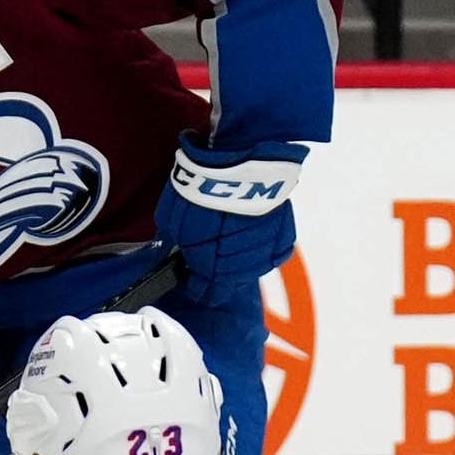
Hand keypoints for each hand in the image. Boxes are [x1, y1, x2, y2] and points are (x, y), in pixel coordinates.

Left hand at [155, 136, 300, 306]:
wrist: (240, 161)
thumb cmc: (201, 191)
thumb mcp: (170, 219)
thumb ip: (173, 241)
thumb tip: (171, 249)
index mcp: (211, 272)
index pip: (204, 293)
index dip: (195, 284)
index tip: (190, 273)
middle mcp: (241, 270)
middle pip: (228, 281)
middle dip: (216, 267)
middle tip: (209, 244)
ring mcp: (266, 254)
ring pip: (251, 266)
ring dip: (239, 255)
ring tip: (230, 230)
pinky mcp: (284, 236)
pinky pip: (272, 249)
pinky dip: (262, 242)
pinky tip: (252, 226)